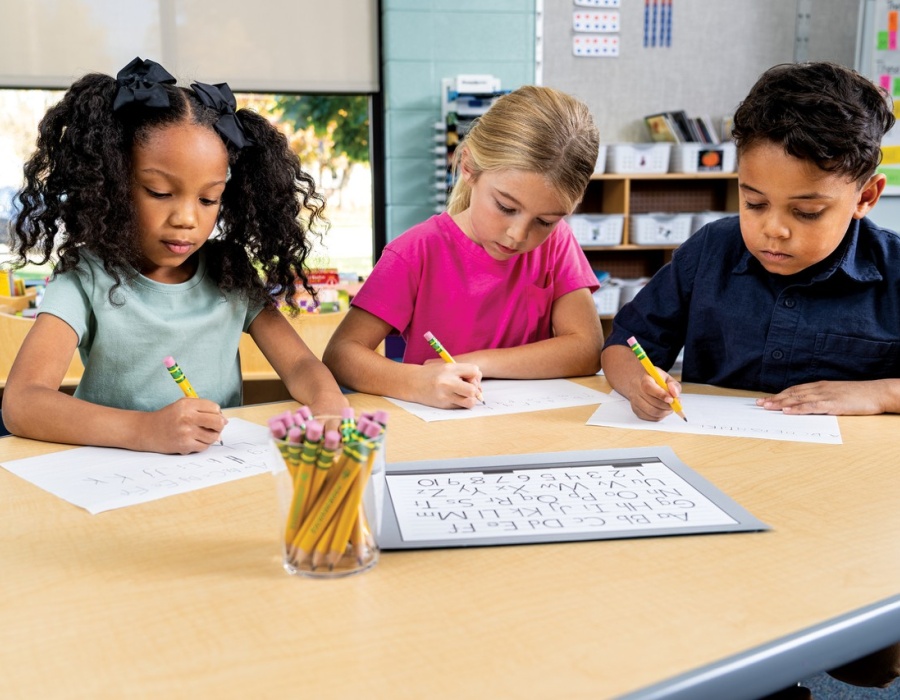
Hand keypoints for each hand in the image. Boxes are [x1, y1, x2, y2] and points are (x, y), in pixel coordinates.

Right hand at [142, 398, 227, 453]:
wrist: (147, 431)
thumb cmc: (168, 417)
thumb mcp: (183, 405)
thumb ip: (203, 409)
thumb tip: (224, 420)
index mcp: (188, 404)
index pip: (215, 408)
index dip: (218, 413)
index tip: (215, 416)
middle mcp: (187, 417)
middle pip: (217, 422)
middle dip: (220, 425)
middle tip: (215, 427)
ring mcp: (186, 432)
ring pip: (213, 436)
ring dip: (211, 436)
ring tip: (202, 434)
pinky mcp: (185, 445)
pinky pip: (204, 446)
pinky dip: (203, 444)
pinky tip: (195, 440)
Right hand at [420, 361, 482, 408]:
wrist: (412, 382)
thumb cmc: (432, 373)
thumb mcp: (446, 366)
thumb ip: (463, 372)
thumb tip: (479, 387)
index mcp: (450, 368)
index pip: (474, 371)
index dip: (475, 375)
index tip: (469, 377)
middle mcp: (447, 382)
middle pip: (473, 390)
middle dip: (475, 390)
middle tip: (469, 388)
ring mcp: (445, 395)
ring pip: (469, 402)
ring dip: (470, 400)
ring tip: (464, 395)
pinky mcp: (443, 405)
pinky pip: (460, 406)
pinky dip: (461, 403)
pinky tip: (454, 398)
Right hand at [628, 370, 681, 421]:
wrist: (638, 382)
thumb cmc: (654, 380)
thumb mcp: (666, 377)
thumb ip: (673, 385)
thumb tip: (675, 394)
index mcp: (644, 379)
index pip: (649, 387)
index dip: (661, 395)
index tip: (671, 399)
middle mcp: (636, 390)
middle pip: (651, 402)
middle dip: (666, 406)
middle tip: (675, 405)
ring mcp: (634, 401)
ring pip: (651, 412)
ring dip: (664, 412)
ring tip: (669, 408)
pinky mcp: (635, 410)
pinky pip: (649, 417)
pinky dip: (659, 416)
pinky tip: (662, 410)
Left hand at [756, 380, 885, 414]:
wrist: (878, 392)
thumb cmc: (859, 395)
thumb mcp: (837, 395)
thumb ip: (823, 398)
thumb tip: (810, 406)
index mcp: (820, 386)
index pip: (795, 390)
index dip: (779, 395)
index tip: (766, 399)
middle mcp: (820, 388)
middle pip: (792, 394)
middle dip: (774, 399)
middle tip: (759, 404)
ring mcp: (825, 395)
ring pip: (798, 399)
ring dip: (781, 403)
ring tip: (766, 407)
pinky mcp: (832, 404)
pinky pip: (811, 406)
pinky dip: (797, 409)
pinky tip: (787, 411)